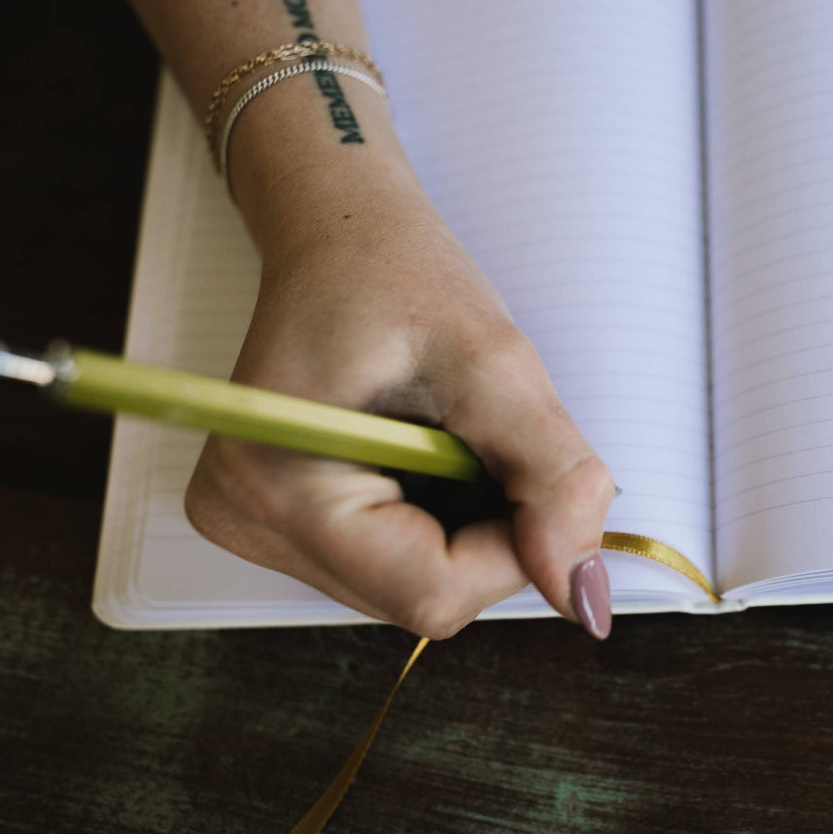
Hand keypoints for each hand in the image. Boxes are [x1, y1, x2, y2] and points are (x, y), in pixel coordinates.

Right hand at [184, 158, 614, 639]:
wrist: (341, 237)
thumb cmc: (400, 275)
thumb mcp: (496, 363)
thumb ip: (552, 480)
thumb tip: (584, 597)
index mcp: (276, 486)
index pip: (433, 592)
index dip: (513, 546)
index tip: (525, 464)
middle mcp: (248, 526)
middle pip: (424, 596)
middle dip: (489, 529)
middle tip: (481, 431)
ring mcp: (257, 532)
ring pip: (417, 586)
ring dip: (466, 523)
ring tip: (444, 431)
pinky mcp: (281, 528)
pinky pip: (397, 564)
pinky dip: (439, 520)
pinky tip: (423, 451)